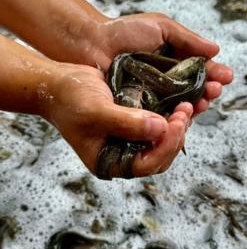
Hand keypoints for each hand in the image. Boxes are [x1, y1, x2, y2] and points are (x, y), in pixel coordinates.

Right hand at [45, 62, 192, 176]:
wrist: (58, 84)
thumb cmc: (69, 100)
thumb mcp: (96, 112)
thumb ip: (127, 123)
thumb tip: (160, 128)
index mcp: (110, 161)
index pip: (146, 165)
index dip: (166, 147)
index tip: (177, 123)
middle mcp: (122, 152)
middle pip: (159, 155)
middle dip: (176, 136)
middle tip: (184, 112)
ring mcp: (129, 138)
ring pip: (162, 140)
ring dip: (177, 126)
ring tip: (186, 106)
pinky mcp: (134, 122)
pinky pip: (157, 124)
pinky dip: (171, 115)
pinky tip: (179, 102)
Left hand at [71, 13, 232, 114]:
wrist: (93, 44)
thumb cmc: (124, 32)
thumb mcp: (160, 28)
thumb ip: (187, 39)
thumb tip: (216, 50)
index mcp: (174, 62)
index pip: (200, 72)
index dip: (214, 75)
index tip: (225, 77)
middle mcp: (167, 82)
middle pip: (194, 91)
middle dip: (208, 91)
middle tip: (216, 90)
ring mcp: (154, 97)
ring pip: (181, 106)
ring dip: (196, 105)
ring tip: (204, 101)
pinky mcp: (141, 109)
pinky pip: (161, 117)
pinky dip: (174, 118)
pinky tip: (184, 115)